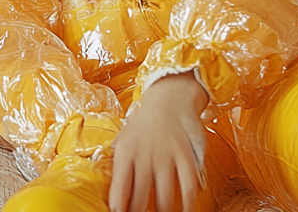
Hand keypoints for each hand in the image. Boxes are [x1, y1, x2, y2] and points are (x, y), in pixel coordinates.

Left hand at [110, 73, 209, 211]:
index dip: (118, 210)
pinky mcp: (187, 157)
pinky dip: (188, 206)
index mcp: (125, 153)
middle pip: (140, 199)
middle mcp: (145, 157)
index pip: (119, 190)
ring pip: (164, 199)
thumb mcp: (123, 138)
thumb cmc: (144, 122)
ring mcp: (167, 158)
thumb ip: (118, 164)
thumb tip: (109, 190)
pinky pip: (188, 188)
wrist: (170, 98)